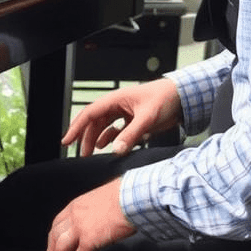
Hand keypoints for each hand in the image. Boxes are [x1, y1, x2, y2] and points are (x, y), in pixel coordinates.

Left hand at [46, 179, 135, 250]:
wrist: (129, 198)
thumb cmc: (121, 198)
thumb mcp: (98, 202)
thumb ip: (91, 213)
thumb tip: (94, 224)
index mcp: (75, 206)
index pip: (56, 224)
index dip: (52, 239)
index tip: (52, 249)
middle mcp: (73, 216)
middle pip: (54, 238)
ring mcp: (80, 228)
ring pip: (61, 249)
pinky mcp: (89, 239)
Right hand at [61, 78, 182, 157]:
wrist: (183, 97)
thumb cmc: (165, 98)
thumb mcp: (147, 118)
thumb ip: (131, 135)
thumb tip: (116, 150)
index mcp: (115, 100)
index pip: (89, 114)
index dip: (76, 127)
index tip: (67, 141)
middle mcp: (117, 106)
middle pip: (94, 122)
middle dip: (84, 137)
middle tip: (78, 153)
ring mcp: (125, 113)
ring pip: (103, 127)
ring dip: (95, 139)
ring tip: (89, 153)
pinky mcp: (134, 120)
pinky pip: (116, 130)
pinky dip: (110, 138)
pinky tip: (107, 147)